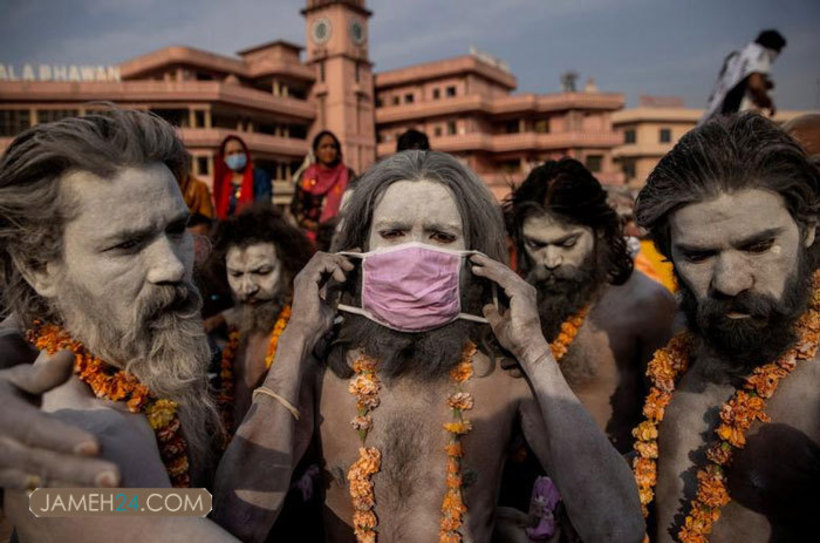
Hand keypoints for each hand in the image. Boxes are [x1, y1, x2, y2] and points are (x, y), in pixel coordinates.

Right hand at [0, 350, 119, 487]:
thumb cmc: (4, 393)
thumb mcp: (15, 379)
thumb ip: (44, 374)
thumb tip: (69, 354)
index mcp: (4, 416)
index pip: (36, 430)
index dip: (64, 438)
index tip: (96, 445)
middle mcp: (0, 446)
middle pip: (42, 462)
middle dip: (79, 472)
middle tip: (116, 478)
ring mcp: (0, 468)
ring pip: (40, 482)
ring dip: (74, 488)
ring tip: (110, 494)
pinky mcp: (3, 481)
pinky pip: (33, 494)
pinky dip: (58, 497)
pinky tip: (87, 501)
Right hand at [289, 251, 353, 345]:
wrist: (306, 332)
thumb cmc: (316, 325)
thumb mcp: (330, 307)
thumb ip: (334, 297)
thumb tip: (343, 293)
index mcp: (310, 282)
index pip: (324, 263)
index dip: (339, 259)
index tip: (354, 258)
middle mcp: (305, 277)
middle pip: (323, 256)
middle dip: (341, 257)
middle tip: (353, 266)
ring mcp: (304, 277)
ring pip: (322, 256)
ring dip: (338, 261)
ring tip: (348, 271)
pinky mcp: (306, 279)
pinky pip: (322, 263)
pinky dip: (334, 267)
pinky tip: (341, 279)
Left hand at [470, 254, 548, 361]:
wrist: (527, 347)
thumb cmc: (516, 339)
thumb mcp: (499, 324)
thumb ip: (493, 314)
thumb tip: (486, 306)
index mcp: (521, 296)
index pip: (505, 278)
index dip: (491, 270)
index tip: (478, 265)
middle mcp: (525, 290)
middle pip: (504, 272)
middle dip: (488, 263)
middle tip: (474, 256)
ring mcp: (524, 290)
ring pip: (503, 272)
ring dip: (487, 265)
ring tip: (474, 260)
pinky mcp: (520, 292)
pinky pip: (502, 278)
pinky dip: (490, 273)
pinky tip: (479, 270)